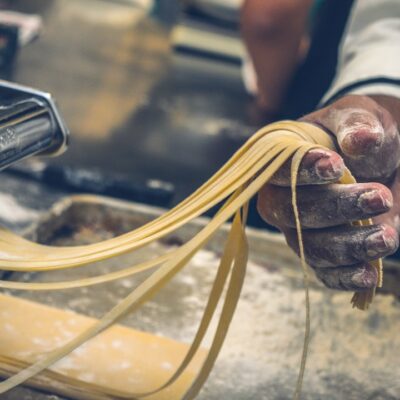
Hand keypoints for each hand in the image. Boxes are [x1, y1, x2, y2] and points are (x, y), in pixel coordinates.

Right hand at [257, 95, 399, 290]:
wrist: (373, 157)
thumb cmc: (356, 133)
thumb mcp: (357, 115)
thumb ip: (356, 123)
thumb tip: (360, 141)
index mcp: (280, 162)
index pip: (278, 171)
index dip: (302, 173)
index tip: (336, 166)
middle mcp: (280, 199)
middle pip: (293, 213)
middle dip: (335, 209)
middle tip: (379, 197)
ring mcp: (296, 230)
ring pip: (310, 247)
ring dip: (348, 245)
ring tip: (386, 236)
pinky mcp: (317, 253)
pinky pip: (323, 272)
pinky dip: (344, 276)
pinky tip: (369, 274)